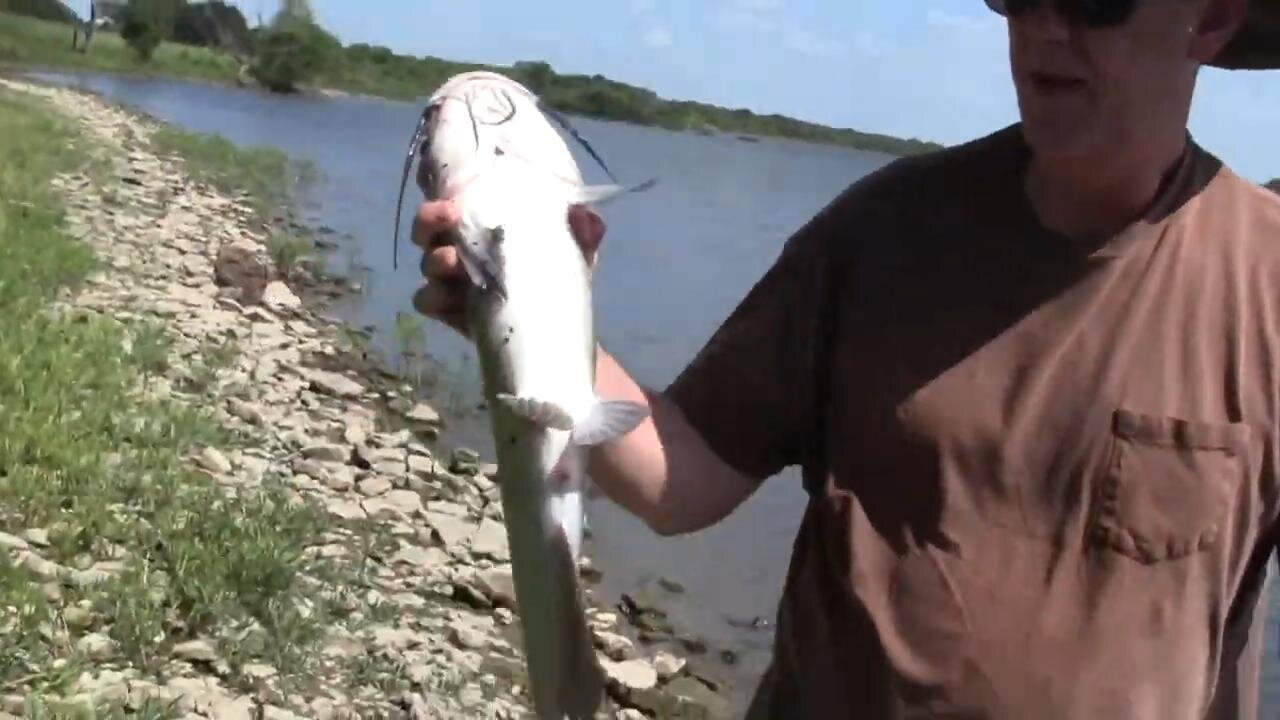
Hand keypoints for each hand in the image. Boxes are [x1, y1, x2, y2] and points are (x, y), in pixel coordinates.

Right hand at [411, 199, 605, 335]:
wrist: (552, 329)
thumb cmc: (557, 276)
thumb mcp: (575, 248)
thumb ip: (582, 230)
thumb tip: (588, 219)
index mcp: (485, 219)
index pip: (453, 191)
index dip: (440, 180)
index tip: (446, 179)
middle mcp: (460, 242)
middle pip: (428, 223)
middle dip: (431, 217)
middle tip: (448, 214)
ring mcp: (450, 277)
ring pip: (426, 260)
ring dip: (435, 258)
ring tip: (452, 262)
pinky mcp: (447, 309)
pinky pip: (426, 300)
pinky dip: (434, 299)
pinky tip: (452, 302)